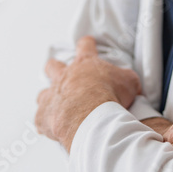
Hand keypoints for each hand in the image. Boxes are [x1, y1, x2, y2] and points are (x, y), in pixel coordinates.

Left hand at [36, 35, 141, 150]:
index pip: (85, 46)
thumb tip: (131, 84)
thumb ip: (127, 79)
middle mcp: (64, 77)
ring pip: (43, 94)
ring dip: (49, 99)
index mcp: (85, 64)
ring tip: (57, 107)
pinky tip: (52, 129)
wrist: (91, 117)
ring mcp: (51, 96)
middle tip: (61, 74)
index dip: (87, 44)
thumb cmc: (110, 96)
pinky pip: (40, 120)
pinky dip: (46, 124)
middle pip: (52, 65)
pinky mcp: (43, 116)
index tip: (87, 43)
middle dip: (55, 68)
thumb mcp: (129, 82)